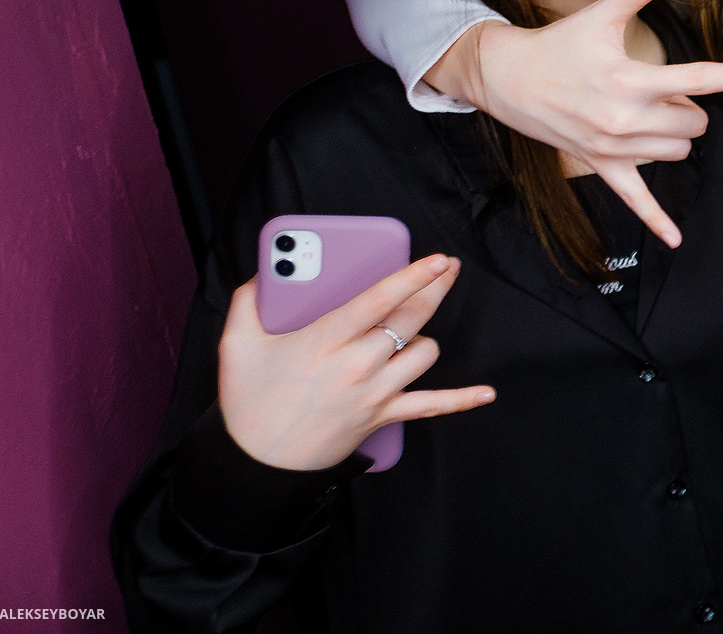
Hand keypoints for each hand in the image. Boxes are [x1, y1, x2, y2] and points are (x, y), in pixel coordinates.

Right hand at [218, 256, 493, 470]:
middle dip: (435, 288)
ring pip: (424, 353)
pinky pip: (431, 406)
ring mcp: (375, 392)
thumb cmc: (248, 403)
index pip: (379, 300)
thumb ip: (249, 301)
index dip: (412, 275)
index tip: (437, 259)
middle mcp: (358, 364)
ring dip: (422, 337)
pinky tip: (486, 393)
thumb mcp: (236, 345)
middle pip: (411, 319)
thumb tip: (264, 273)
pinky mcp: (383, 417)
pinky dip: (461, 400)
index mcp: (325, 340)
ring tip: (412, 328)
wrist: (256, 465)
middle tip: (449, 267)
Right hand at [472, 0, 722, 246]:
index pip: (698, 78)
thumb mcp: (598, 17)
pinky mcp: (602, 165)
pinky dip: (657, 221)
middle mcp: (627, 117)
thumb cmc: (558, 45)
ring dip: (676, 133)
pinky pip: (636, 201)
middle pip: (695, 120)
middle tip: (662, 89)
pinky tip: (676, 240)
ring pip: (679, 150)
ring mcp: (615, 147)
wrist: (509, 79)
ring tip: (647, 112)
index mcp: (632, 78)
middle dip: (690, 106)